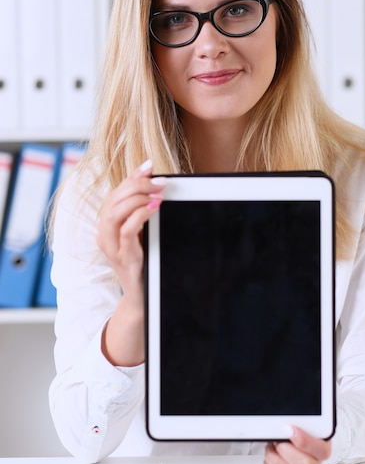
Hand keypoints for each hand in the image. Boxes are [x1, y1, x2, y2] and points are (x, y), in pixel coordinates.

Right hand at [97, 159, 165, 293]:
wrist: (142, 297)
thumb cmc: (143, 261)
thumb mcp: (141, 232)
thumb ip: (142, 210)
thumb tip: (153, 183)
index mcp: (107, 225)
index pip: (115, 193)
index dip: (132, 177)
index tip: (149, 165)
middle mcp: (104, 234)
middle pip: (114, 200)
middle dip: (137, 185)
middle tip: (160, 181)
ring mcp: (111, 247)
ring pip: (115, 213)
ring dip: (138, 198)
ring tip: (158, 193)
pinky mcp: (123, 257)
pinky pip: (126, 231)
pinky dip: (140, 215)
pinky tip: (155, 208)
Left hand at [264, 427, 330, 463]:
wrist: (294, 437)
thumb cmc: (300, 429)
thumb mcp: (303, 421)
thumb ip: (299, 421)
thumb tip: (286, 421)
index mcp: (323, 447)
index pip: (321, 450)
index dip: (304, 440)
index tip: (289, 428)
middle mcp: (315, 463)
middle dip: (286, 449)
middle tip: (278, 438)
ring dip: (276, 456)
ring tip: (273, 444)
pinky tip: (272, 452)